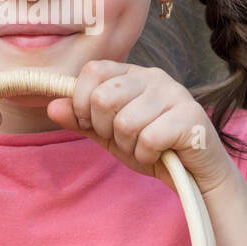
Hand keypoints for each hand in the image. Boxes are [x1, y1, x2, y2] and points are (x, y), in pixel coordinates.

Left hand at [45, 60, 233, 196]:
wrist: (194, 175)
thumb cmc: (152, 150)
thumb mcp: (109, 136)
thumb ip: (82, 120)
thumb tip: (52, 106)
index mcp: (133, 74)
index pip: (93, 71)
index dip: (81, 102)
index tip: (90, 124)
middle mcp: (154, 77)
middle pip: (104, 97)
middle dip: (105, 129)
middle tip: (123, 140)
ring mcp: (175, 94)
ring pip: (126, 122)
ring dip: (129, 146)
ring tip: (144, 148)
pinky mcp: (191, 117)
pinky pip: (149, 139)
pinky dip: (146, 156)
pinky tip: (159, 154)